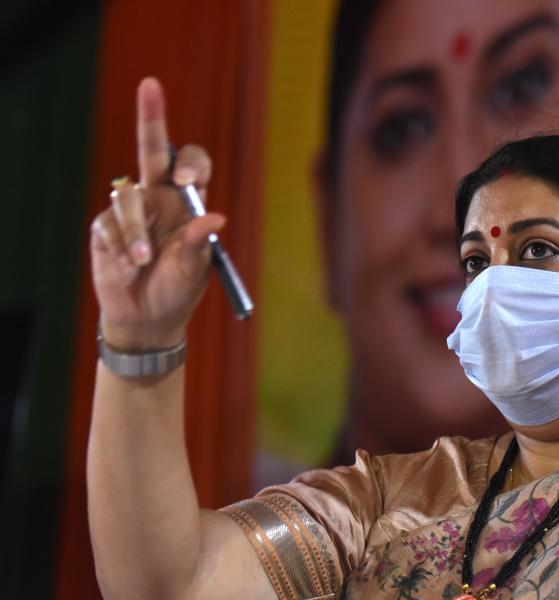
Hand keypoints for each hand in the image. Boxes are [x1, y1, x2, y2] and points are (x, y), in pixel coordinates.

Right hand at [90, 77, 226, 350]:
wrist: (148, 317)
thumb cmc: (178, 290)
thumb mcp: (194, 270)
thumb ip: (200, 244)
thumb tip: (216, 218)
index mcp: (188, 203)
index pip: (193, 166)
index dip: (191, 164)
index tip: (187, 181)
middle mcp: (159, 198)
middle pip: (153, 149)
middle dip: (151, 116)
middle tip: (151, 85)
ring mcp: (130, 210)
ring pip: (128, 198)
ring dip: (136, 232)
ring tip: (143, 261)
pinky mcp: (105, 227)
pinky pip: (109, 224)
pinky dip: (120, 247)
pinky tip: (128, 266)